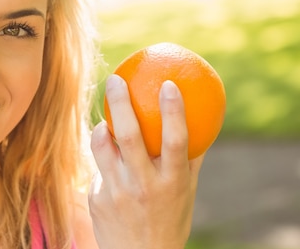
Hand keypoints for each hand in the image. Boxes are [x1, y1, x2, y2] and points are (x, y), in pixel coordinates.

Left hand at [88, 75, 203, 248]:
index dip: (173, 110)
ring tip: (103, 119)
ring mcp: (117, 192)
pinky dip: (102, 159)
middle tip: (115, 79)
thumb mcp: (186, 194)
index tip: (169, 82)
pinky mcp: (97, 198)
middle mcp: (144, 186)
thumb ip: (190, 160)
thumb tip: (203, 123)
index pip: (175, 141)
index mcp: (172, 183)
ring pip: (102, 146)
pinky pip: (97, 167)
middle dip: (120, 102)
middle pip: (129, 136)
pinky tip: (105, 161)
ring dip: (101, 127)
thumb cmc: (168, 220)